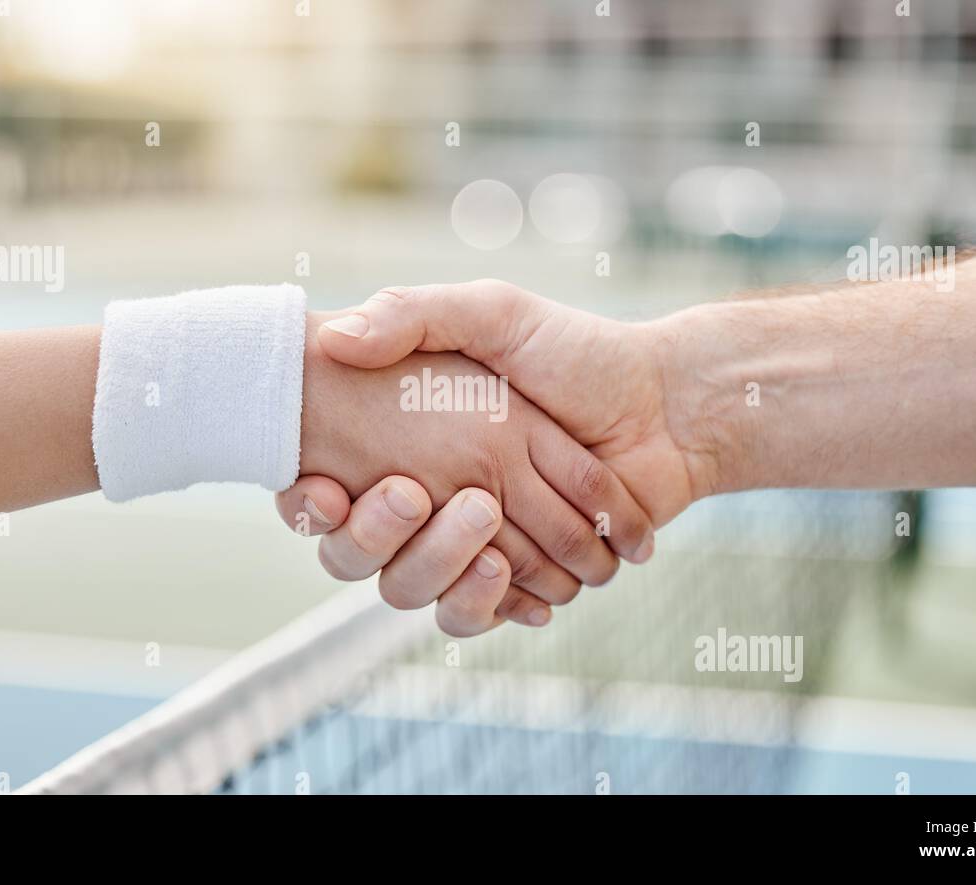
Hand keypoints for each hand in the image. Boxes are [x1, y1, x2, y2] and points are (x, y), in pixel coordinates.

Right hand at [286, 310, 655, 633]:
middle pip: (364, 553)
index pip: (329, 491)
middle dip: (377, 536)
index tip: (320, 489)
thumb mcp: (491, 312)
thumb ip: (414, 313)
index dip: (309, 504)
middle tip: (411, 495)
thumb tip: (334, 340)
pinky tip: (499, 571)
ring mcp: (474, 544)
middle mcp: (431, 501)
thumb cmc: (577, 353)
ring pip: (414, 590)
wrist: (667, 407)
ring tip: (475, 536)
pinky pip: (477, 613)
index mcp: (410, 445)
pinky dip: (487, 602)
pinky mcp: (520, 580)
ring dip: (435, 569)